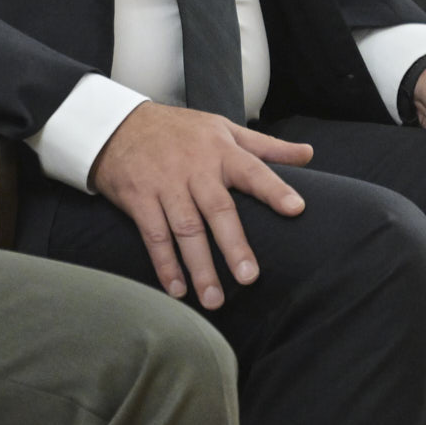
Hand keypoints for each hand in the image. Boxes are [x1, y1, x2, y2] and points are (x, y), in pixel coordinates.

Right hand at [90, 102, 312, 311]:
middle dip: (233, 244)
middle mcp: (194, 168)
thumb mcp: (223, 128)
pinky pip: (154, 236)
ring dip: (200, 266)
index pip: (253, 170)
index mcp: (220, 151)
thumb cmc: (178, 129)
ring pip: (185, 229)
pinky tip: (178, 290)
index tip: (296, 209)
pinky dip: (165, 264)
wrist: (116, 124)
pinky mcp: (139, 199)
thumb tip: (308, 154)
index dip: (274, 189)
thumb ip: (266, 146)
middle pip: (218, 209)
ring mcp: (165, 185)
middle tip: (250, 277)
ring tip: (214, 300)